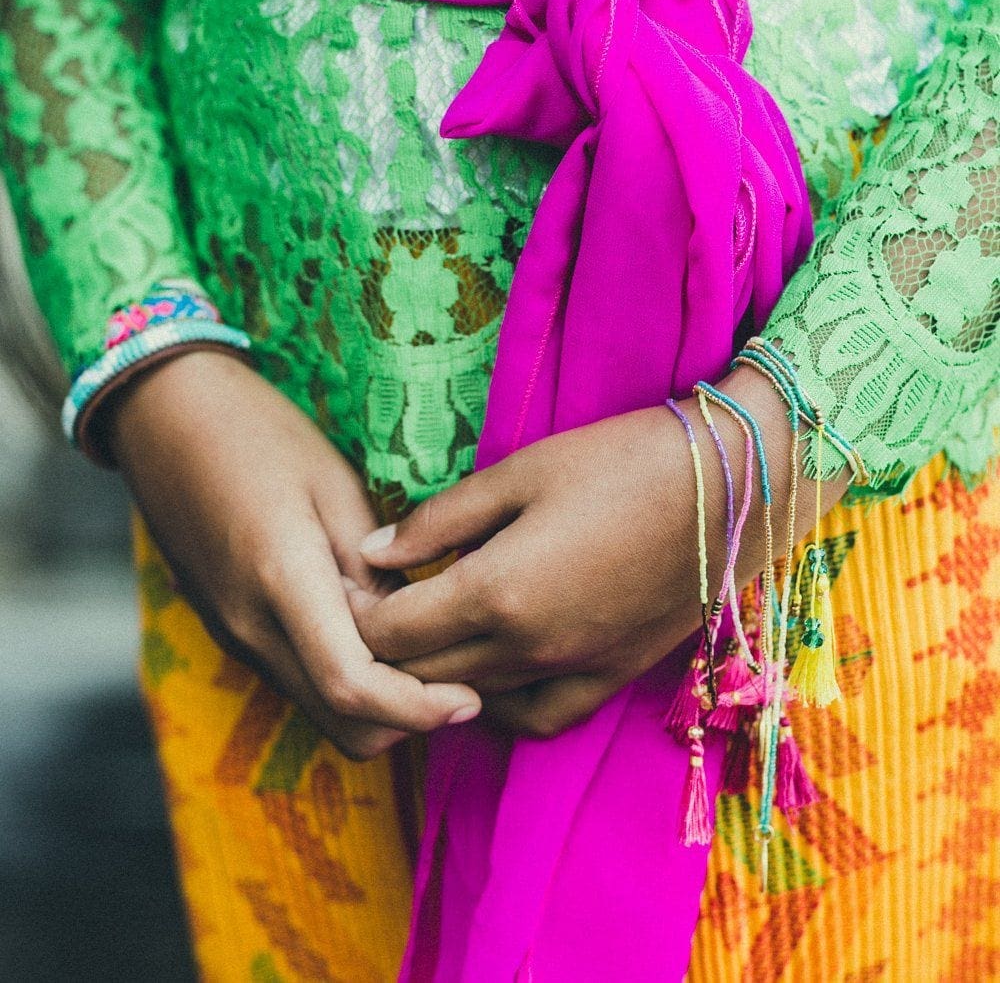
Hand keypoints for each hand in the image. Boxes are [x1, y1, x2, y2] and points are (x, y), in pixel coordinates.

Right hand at [106, 348, 480, 759]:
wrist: (166, 419)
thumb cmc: (258, 433)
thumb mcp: (333, 483)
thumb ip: (374, 566)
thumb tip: (415, 627)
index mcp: (281, 580)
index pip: (352, 685)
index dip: (418, 708)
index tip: (469, 701)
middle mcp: (251, 627)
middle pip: (341, 723)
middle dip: (407, 719)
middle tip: (462, 680)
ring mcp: (236, 635)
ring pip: (321, 711)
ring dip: (378, 705)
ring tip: (427, 654)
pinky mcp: (232, 631)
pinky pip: (299, 682)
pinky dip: (346, 683)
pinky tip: (379, 636)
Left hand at [356, 366, 850, 737]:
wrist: (730, 485)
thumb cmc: (618, 460)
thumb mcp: (519, 473)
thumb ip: (439, 520)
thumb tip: (372, 553)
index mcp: (494, 593)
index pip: (390, 632)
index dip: (355, 610)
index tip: (349, 580)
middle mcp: (528, 650)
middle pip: (422, 674)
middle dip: (385, 644)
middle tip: (375, 600)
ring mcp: (573, 671)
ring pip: (473, 700)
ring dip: (435, 674)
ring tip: (426, 629)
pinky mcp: (612, 676)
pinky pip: (538, 718)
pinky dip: (500, 707)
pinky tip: (490, 673)